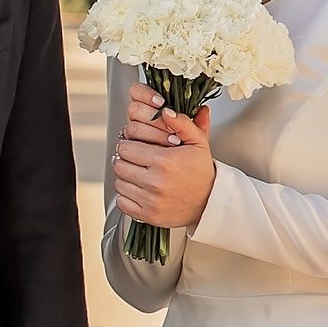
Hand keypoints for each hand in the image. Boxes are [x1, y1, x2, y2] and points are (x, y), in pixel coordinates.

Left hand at [114, 84, 215, 229]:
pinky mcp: (147, 215)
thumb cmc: (201, 172)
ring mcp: (150, 201)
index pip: (126, 147)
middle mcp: (155, 182)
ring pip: (119, 183)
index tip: (137, 146)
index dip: (130, 144)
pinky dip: (127, 196)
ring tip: (140, 174)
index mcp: (165, 161)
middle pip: (119, 164)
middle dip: (126, 160)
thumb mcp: (198, 143)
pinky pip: (122, 202)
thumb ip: (182, 123)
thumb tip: (166, 111)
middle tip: (137, 160)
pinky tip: (140, 190)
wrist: (208, 202)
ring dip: (126, 178)